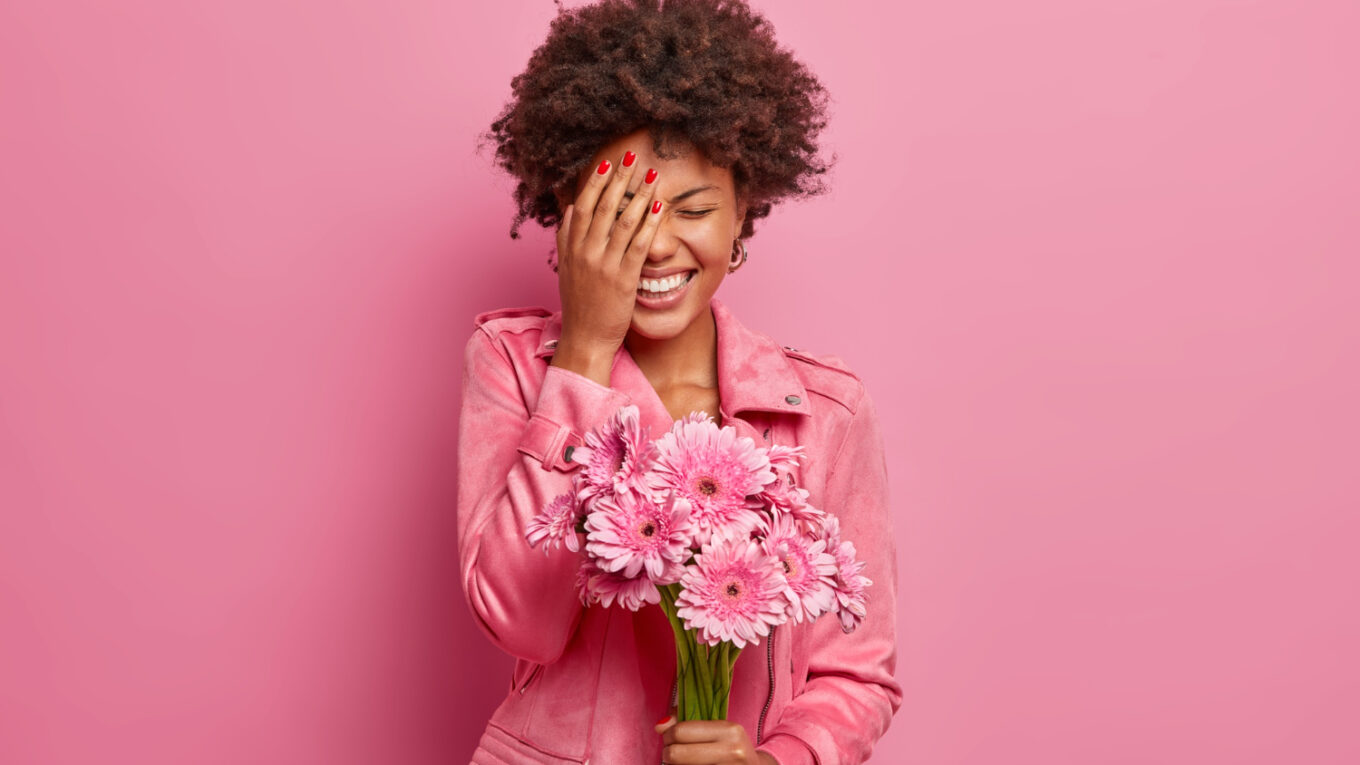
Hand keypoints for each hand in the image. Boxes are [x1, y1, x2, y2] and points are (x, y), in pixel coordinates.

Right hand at [550, 150, 664, 385]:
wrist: (585, 338)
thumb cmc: (579, 304)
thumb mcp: (566, 268)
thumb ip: (566, 237)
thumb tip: (571, 208)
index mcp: (571, 247)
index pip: (583, 205)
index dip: (596, 182)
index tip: (608, 163)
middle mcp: (586, 253)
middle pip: (604, 207)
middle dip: (620, 179)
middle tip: (633, 157)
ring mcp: (604, 265)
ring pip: (623, 222)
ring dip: (639, 196)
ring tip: (652, 177)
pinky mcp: (623, 280)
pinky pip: (638, 245)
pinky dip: (649, 224)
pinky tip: (660, 209)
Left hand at [655, 714, 776, 764]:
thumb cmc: (730, 748)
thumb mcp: (716, 729)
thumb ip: (685, 721)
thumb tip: (659, 726)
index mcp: (729, 730)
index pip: (680, 732)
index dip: (668, 736)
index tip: (671, 739)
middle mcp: (732, 751)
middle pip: (676, 754)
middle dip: (668, 754)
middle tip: (672, 754)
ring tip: (684, 762)